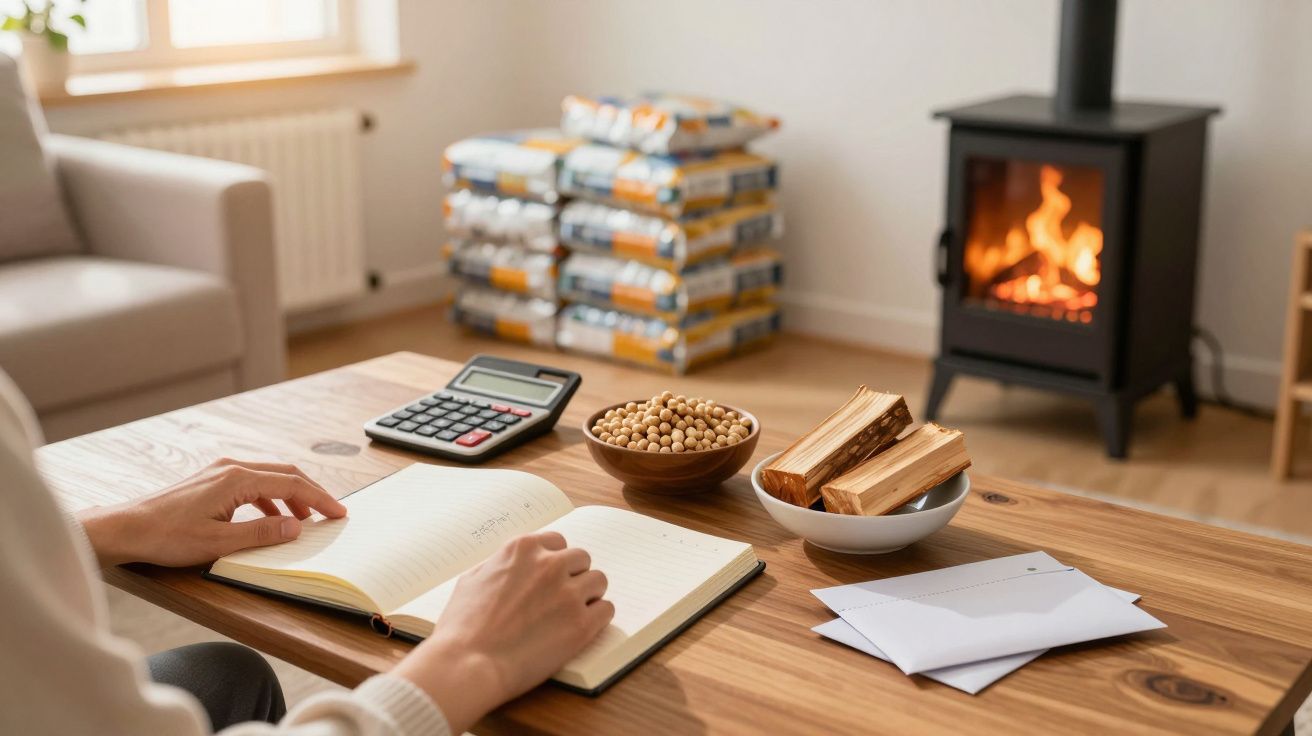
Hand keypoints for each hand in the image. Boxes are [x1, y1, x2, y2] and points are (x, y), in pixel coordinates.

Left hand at [77, 458, 346, 566]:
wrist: (125, 529)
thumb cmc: (166, 536)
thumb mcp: (218, 543)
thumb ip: (261, 534)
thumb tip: (296, 528)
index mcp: (237, 479)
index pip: (292, 484)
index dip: (320, 499)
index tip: (338, 513)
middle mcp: (231, 468)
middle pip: (285, 474)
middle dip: (311, 493)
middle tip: (330, 513)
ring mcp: (219, 472)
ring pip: (269, 477)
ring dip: (290, 497)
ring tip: (303, 522)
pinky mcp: (210, 481)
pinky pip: (252, 484)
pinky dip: (270, 499)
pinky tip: (270, 520)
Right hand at [393, 531, 613, 731]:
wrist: (468, 664)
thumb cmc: (462, 627)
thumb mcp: (472, 579)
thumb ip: (499, 565)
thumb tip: (513, 566)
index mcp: (523, 549)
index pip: (558, 542)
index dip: (554, 561)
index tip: (551, 576)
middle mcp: (550, 565)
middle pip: (581, 559)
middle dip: (573, 576)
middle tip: (561, 598)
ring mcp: (568, 593)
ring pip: (599, 581)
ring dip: (589, 595)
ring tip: (573, 613)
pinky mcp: (581, 624)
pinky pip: (606, 609)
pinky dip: (597, 617)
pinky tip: (582, 628)